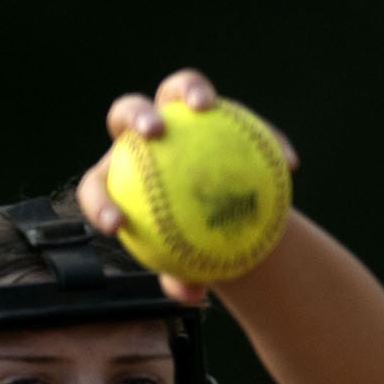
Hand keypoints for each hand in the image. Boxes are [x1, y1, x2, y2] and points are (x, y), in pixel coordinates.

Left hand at [75, 69, 298, 302]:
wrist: (218, 222)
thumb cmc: (193, 250)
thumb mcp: (189, 269)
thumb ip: (183, 277)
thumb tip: (193, 293)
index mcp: (117, 179)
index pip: (96, 186)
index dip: (99, 202)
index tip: (118, 226)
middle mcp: (139, 140)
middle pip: (124, 112)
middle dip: (136, 116)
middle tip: (156, 133)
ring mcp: (175, 115)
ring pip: (175, 90)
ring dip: (189, 89)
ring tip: (206, 107)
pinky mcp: (212, 110)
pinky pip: (238, 116)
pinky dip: (264, 136)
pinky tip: (288, 161)